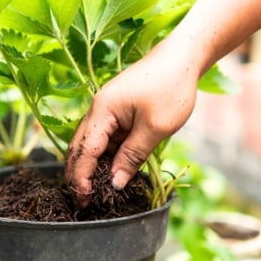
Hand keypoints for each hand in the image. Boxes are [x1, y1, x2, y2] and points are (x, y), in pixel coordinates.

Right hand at [65, 41, 198, 207]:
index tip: (84, 199)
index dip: (82, 176)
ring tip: (95, 192)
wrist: (182, 59)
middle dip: (79, 175)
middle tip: (83, 201)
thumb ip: (132, 156)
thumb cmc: (171, 88)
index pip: (85, 150)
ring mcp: (107, 111)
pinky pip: (106, 138)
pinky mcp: (117, 112)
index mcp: (103, 111)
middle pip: (80, 147)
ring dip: (91, 167)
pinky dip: (105, 156)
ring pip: (92, 144)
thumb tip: (115, 183)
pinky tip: (111, 171)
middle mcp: (98, 110)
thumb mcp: (154, 128)